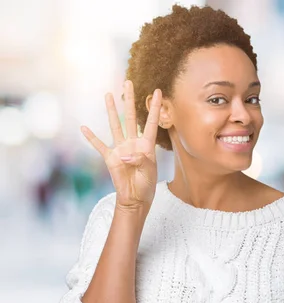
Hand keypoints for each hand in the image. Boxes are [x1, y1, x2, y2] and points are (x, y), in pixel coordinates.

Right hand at [81, 80, 161, 212]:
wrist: (136, 198)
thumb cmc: (146, 184)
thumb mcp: (149, 171)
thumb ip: (140, 160)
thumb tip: (124, 154)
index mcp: (147, 145)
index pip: (151, 121)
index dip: (155, 107)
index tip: (159, 91)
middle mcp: (133, 143)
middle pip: (130, 117)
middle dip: (129, 100)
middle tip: (128, 83)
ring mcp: (121, 149)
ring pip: (115, 125)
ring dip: (111, 110)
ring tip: (109, 94)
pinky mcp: (110, 158)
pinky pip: (100, 146)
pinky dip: (92, 138)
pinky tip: (84, 128)